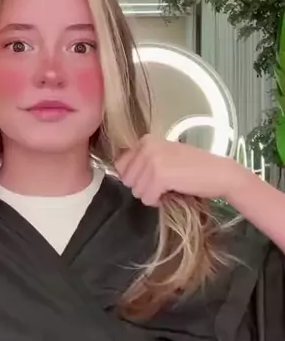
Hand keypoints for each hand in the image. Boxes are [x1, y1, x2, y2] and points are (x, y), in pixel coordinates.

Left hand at [114, 135, 241, 206]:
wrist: (219, 174)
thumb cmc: (193, 168)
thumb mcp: (164, 156)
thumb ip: (144, 161)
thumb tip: (123, 175)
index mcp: (146, 140)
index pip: (120, 164)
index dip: (134, 176)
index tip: (152, 177)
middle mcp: (146, 147)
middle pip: (127, 179)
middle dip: (143, 187)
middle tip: (164, 183)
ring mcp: (152, 160)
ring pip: (136, 191)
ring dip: (151, 195)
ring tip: (170, 186)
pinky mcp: (159, 176)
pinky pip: (147, 198)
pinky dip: (158, 201)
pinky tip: (172, 192)